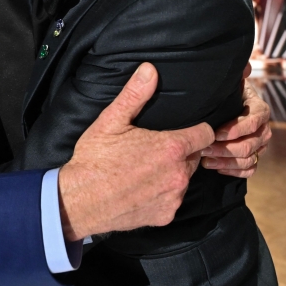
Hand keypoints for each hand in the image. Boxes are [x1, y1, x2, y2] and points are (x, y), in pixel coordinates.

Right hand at [58, 63, 214, 240]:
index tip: (187, 130)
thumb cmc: (95, 159)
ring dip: (172, 173)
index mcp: (171, 148)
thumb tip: (150, 69)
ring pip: (184, 179)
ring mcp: (173, 197)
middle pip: (194, 157)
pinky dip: (163, 194)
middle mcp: (179, 174)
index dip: (197, 130)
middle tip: (155, 149)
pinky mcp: (165, 216)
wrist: (79, 201)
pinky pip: (172, 200)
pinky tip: (142, 188)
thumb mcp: (111, 121)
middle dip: (180, 152)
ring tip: (146, 169)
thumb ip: (135, 94)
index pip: (205, 134)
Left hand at [200, 70, 271, 177]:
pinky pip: (250, 170)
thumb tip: (245, 67)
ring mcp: (260, 145)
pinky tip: (216, 168)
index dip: (236, 129)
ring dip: (226, 161)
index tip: (216, 133)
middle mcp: (263, 129)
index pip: (254, 121)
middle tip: (205, 149)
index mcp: (260, 109)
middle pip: (251, 144)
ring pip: (249, 158)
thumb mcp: (232, 83)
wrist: (226, 108)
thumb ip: (238, 74)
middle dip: (226, 148)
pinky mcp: (254, 157)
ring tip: (205, 160)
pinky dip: (234, 171)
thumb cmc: (227, 95)